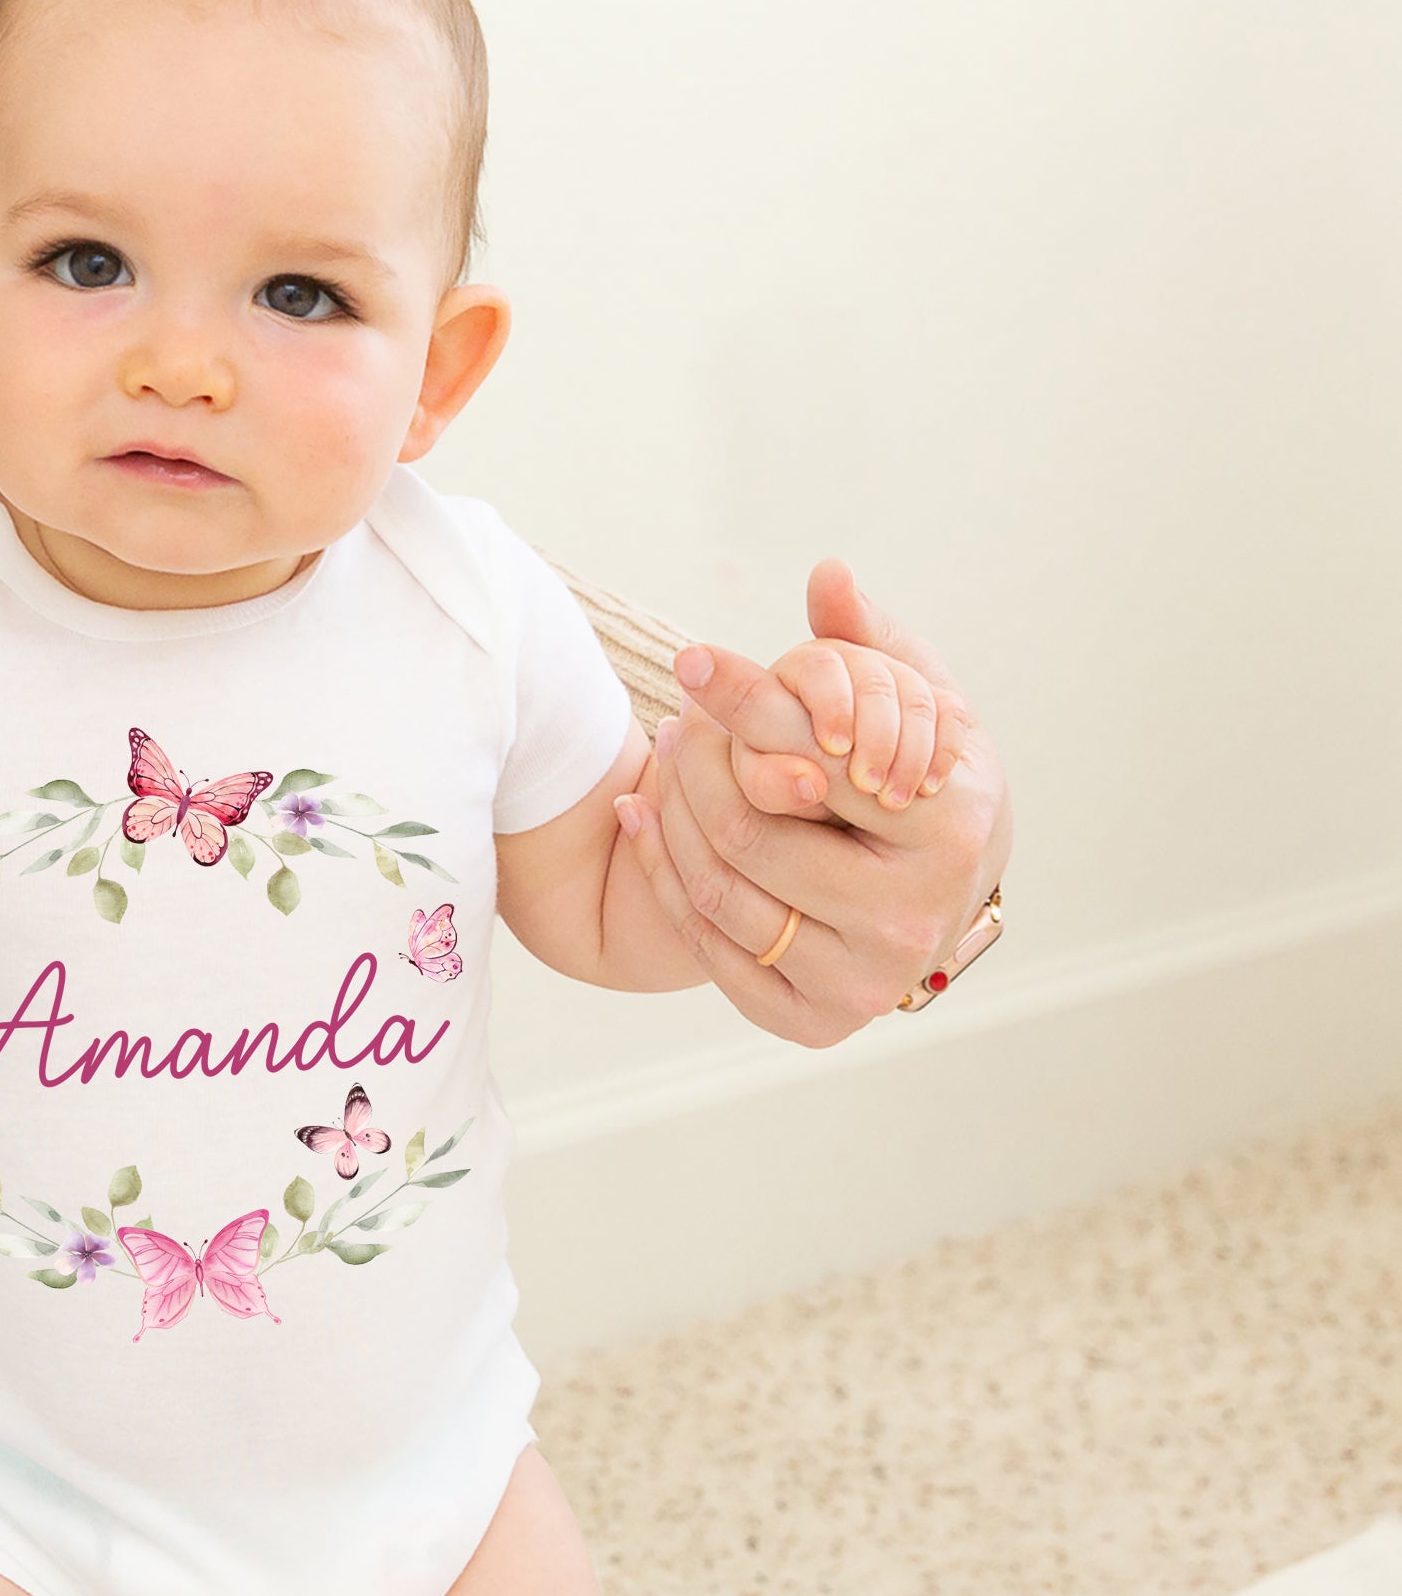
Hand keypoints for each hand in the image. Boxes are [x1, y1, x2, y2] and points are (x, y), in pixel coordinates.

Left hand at [612, 562, 1009, 1045]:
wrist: (931, 894)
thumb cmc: (919, 781)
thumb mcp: (917, 702)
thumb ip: (871, 641)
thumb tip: (827, 574)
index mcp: (951, 830)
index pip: (812, 758)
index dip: (743, 703)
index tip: (690, 662)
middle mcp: (914, 918)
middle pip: (750, 830)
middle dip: (697, 763)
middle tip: (673, 719)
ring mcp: (863, 981)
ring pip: (719, 890)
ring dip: (672, 815)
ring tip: (663, 758)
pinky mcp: (812, 1021)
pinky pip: (709, 944)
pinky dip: (664, 874)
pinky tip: (643, 816)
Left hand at [763, 636, 966, 811]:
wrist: (865, 833)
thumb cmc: (800, 821)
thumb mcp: (778, 802)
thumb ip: (767, 780)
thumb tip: (798, 763)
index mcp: (790, 679)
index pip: (817, 666)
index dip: (832, 703)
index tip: (836, 750)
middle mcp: (839, 668)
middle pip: (871, 675)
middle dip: (875, 734)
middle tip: (867, 786)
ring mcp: (889, 680)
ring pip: (914, 693)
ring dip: (909, 751)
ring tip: (893, 802)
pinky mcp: (932, 700)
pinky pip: (949, 710)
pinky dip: (941, 753)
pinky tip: (927, 789)